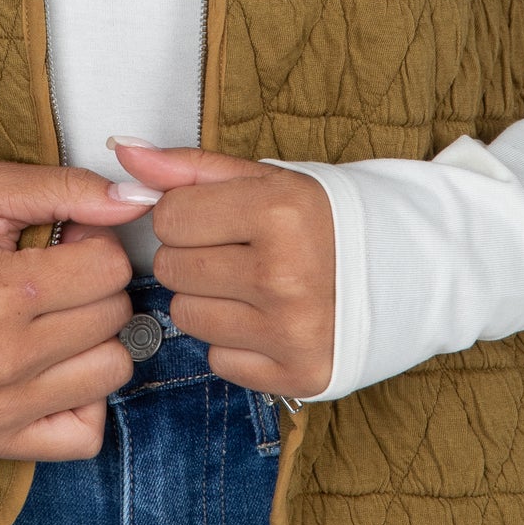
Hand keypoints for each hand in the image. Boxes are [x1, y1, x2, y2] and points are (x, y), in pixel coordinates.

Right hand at [0, 160, 155, 459]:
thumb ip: (68, 188)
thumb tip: (136, 203)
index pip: (110, 270)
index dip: (95, 250)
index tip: (65, 248)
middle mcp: (0, 359)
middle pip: (115, 318)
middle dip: (96, 291)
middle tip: (56, 283)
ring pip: (112, 372)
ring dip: (96, 343)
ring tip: (56, 323)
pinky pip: (87, 434)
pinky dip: (84, 401)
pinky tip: (55, 370)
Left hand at [107, 138, 333, 400]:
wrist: (400, 270)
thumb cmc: (320, 219)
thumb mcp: (262, 177)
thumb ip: (187, 166)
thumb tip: (124, 149)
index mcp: (278, 212)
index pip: (170, 217)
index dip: (185, 214)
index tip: (216, 217)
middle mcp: (284, 275)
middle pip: (172, 270)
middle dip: (193, 257)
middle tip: (235, 251)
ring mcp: (291, 331)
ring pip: (186, 317)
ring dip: (207, 300)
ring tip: (249, 284)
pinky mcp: (297, 375)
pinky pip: (218, 359)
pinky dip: (233, 340)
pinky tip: (265, 318)